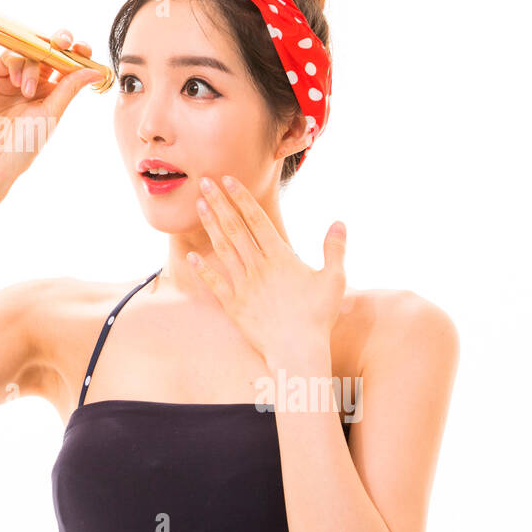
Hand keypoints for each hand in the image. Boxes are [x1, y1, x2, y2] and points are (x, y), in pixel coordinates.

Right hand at [0, 29, 100, 179]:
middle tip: (63, 42)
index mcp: (54, 91)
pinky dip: (16, 63)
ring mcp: (15, 77)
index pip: (69, 63)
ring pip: (30, 52)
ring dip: (33, 66)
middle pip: (50, 49)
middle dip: (59, 42)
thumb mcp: (52, 114)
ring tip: (27, 91)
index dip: (78, 51)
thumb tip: (96, 70)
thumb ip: (70, 88)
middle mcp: (36, 81)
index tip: (82, 48)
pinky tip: (17, 82)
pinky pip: (8, 56)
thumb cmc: (24, 143)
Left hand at [187, 175, 346, 371]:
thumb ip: (335, 249)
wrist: (298, 351)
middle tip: (204, 182)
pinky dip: (202, 269)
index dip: (241, 198)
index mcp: (280, 257)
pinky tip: (191, 255)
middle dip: (219, 202)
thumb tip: (339, 222)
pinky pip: (214, 283)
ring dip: (210, 226)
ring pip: (223, 249)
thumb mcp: (334, 280)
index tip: (228, 179)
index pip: (256, 219)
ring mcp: (243, 286)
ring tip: (199, 206)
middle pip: (235, 228)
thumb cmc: (318, 316)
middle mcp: (258, 267)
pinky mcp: (233, 306)